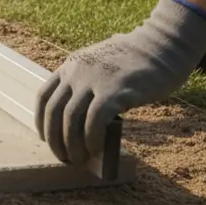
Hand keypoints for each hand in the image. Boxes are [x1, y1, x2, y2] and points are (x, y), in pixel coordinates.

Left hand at [36, 0, 205, 163]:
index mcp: (71, 66)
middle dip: (55, 139)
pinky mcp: (115, 90)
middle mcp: (77, 72)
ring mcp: (95, 80)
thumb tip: (82, 122)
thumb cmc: (136, 61)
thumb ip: (88, 85)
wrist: (164, 45)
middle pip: (54, 112)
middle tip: (65, 158)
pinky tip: (97, 148)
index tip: (46, 139)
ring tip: (79, 159)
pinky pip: (94, 121)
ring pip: (71, 119)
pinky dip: (92, 139)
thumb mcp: (100, 66)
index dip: (41, 122)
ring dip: (72, 144)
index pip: (44, 97)